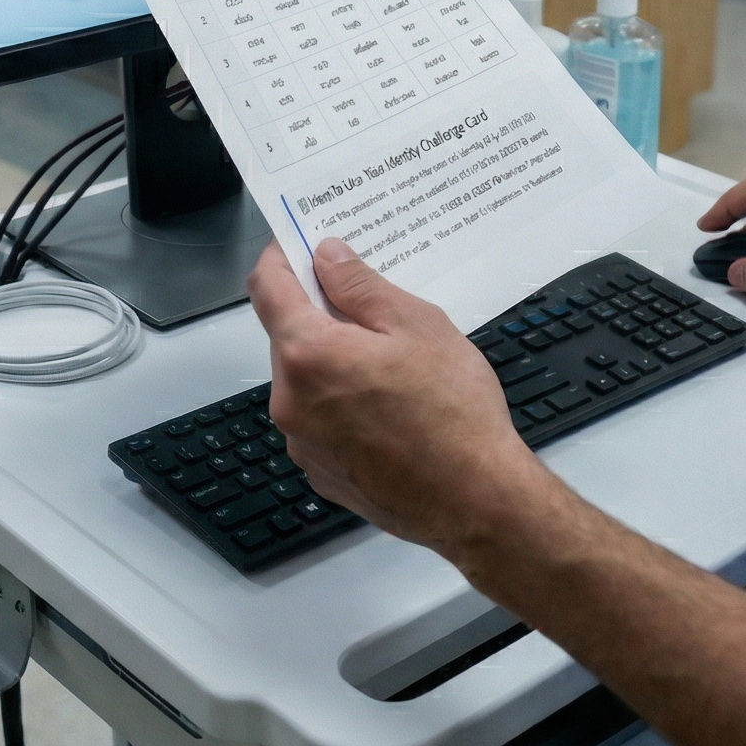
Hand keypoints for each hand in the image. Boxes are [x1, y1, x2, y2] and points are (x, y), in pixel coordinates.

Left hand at [247, 237, 549, 555]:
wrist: (478, 502)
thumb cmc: (454, 413)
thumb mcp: (416, 324)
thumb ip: (360, 286)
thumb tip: (327, 257)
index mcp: (308, 355)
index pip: (267, 287)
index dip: (282, 256)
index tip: (302, 243)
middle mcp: (291, 402)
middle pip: (287, 334)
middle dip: (320, 312)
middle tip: (370, 305)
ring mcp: (302, 443)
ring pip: (304, 379)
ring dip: (332, 360)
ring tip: (392, 363)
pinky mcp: (321, 472)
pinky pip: (318, 420)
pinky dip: (340, 402)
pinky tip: (388, 406)